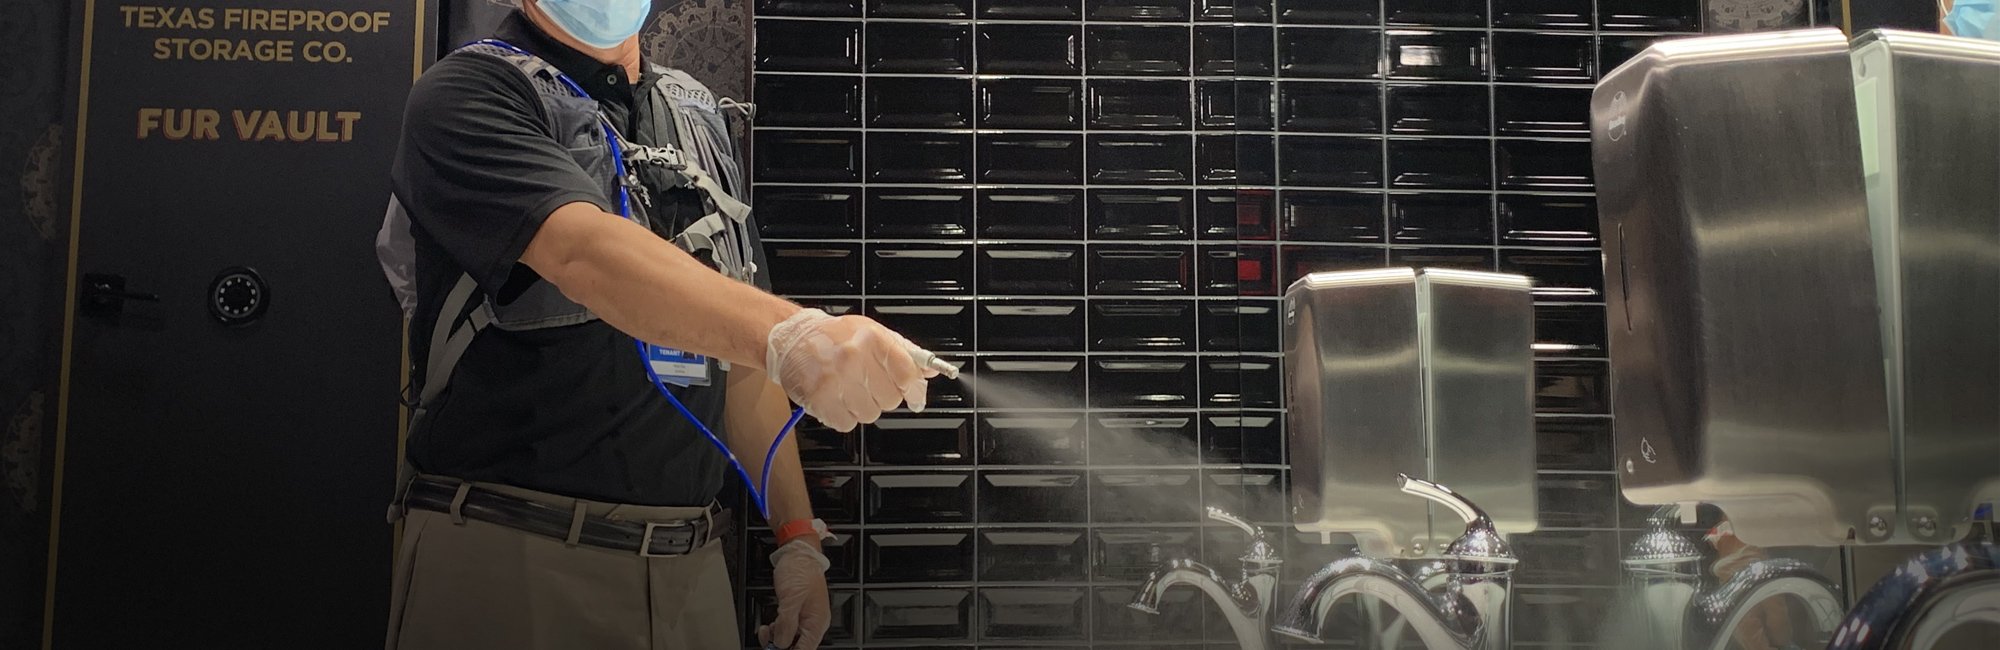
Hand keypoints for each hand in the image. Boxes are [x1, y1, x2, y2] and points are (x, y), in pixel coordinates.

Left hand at [758, 540, 830, 649]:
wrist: (799, 554)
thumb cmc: (800, 571)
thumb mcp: (791, 599)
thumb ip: (786, 624)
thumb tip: (781, 644)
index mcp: (817, 622)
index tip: (776, 649)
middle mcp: (813, 623)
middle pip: (798, 646)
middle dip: (780, 645)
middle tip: (767, 640)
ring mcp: (805, 618)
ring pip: (790, 639)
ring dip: (776, 638)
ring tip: (766, 630)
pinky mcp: (797, 612)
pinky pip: (787, 628)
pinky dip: (777, 630)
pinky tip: (769, 626)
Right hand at [765, 308, 938, 431]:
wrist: (791, 338)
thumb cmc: (834, 336)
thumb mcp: (873, 333)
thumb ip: (904, 353)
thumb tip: (931, 372)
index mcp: (871, 338)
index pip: (907, 373)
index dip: (912, 387)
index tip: (911, 393)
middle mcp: (854, 357)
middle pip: (891, 399)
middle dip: (883, 396)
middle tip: (867, 383)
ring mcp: (835, 380)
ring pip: (870, 414)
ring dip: (862, 407)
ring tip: (849, 389)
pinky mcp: (819, 399)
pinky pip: (847, 423)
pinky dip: (843, 416)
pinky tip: (836, 399)